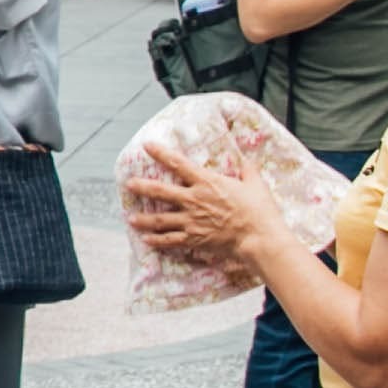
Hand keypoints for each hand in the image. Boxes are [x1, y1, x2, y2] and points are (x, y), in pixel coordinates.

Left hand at [120, 143, 262, 270]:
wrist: (258, 237)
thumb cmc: (259, 210)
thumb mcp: (254, 183)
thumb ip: (246, 169)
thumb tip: (246, 158)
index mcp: (207, 182)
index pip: (178, 164)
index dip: (160, 153)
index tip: (146, 146)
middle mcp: (193, 199)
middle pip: (160, 191)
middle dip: (142, 187)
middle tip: (129, 184)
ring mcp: (191, 220)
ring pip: (160, 219)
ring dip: (143, 219)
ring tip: (131, 218)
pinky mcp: (193, 239)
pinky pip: (170, 240)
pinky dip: (157, 241)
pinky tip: (146, 240)